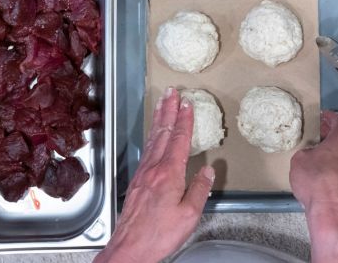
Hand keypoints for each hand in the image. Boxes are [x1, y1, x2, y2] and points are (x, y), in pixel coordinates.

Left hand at [95, 88, 214, 262]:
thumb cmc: (159, 235)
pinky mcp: (137, 181)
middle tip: (171, 91)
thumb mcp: (189, 215)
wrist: (129, 249)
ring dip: (159, 119)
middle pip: (162, 132)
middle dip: (168, 110)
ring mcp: (142, 173)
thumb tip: (208, 171)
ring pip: (152, 139)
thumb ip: (199, 189)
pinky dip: (153, 135)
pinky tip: (155, 134)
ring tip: (163, 104)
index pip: (178, 139)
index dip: (184, 120)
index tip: (187, 103)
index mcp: (168, 173)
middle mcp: (153, 168)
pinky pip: (147, 150)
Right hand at [290, 111, 337, 262]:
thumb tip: (312, 154)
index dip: (330, 117)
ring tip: (327, 153)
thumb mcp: (299, 159)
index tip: (323, 117)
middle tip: (323, 134)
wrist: (333, 212)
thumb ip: (307, 151)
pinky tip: (333, 171)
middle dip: (336, 133)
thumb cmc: (317, 183)